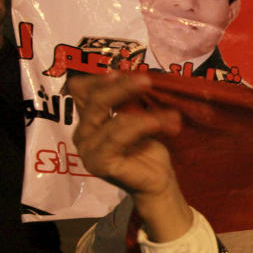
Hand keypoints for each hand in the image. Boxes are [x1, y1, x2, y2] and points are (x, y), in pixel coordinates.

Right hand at [72, 73, 180, 198]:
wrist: (157, 181)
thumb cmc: (147, 148)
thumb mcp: (139, 117)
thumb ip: (130, 102)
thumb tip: (138, 76)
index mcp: (88, 120)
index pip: (79, 90)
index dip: (98, 78)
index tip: (121, 72)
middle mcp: (83, 134)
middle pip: (94, 100)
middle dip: (122, 87)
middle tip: (147, 80)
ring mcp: (88, 150)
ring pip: (114, 119)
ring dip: (147, 114)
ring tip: (172, 116)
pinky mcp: (99, 163)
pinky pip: (120, 136)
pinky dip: (143, 126)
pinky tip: (163, 124)